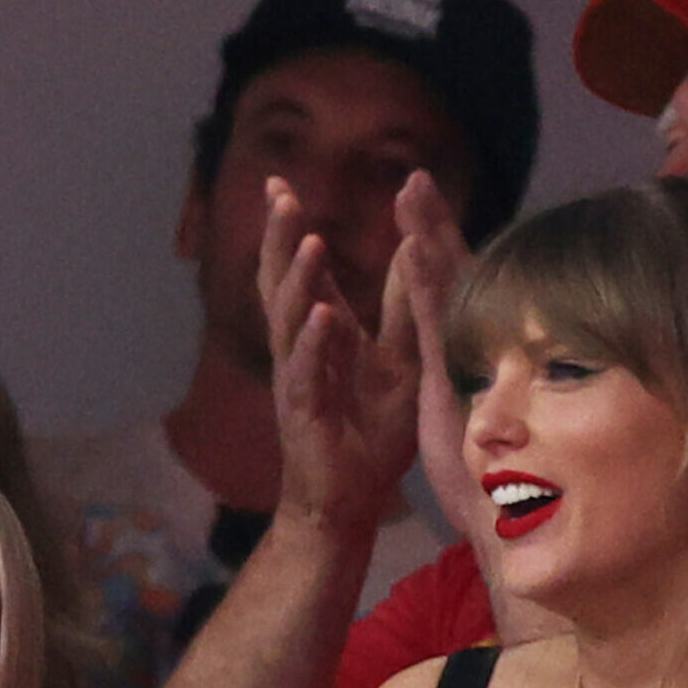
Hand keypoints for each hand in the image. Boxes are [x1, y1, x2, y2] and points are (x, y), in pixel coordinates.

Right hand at [256, 175, 421, 529]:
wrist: (347, 503)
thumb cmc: (369, 434)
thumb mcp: (397, 359)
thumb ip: (399, 308)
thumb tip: (412, 249)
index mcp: (319, 335)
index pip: (300, 272)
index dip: (288, 229)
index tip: (279, 183)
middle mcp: (300, 350)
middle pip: (280, 283)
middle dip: (276, 237)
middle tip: (276, 191)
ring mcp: (298, 381)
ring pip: (288, 321)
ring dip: (298, 280)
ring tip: (307, 241)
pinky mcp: (306, 414)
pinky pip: (305, 373)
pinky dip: (313, 344)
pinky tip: (321, 316)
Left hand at [387, 172, 482, 538]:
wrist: (509, 527)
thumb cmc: (494, 476)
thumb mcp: (472, 415)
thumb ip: (477, 375)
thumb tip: (484, 351)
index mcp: (465, 356)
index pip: (451, 289)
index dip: (436, 243)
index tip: (416, 199)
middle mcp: (473, 352)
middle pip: (454, 276)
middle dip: (432, 224)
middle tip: (414, 176)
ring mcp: (464, 363)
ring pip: (447, 291)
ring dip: (429, 237)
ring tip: (410, 193)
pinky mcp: (452, 384)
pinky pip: (435, 327)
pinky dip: (424, 285)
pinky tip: (409, 250)